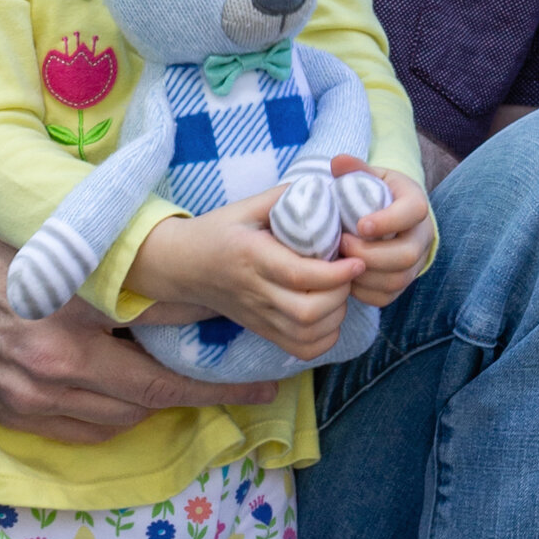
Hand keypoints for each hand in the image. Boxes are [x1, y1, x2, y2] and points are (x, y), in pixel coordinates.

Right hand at [0, 192, 284, 435]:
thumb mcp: (45, 228)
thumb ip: (108, 250)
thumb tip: (178, 252)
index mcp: (68, 310)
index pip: (165, 324)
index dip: (217, 328)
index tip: (259, 333)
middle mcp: (53, 364)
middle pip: (155, 387)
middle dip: (209, 388)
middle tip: (256, 385)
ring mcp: (30, 397)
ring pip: (124, 415)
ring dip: (164, 403)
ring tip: (201, 388)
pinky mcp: (11, 412)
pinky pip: (84, 430)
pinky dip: (118, 416)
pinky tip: (138, 398)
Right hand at [130, 188, 363, 363]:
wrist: (181, 266)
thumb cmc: (218, 232)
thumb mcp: (245, 207)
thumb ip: (284, 197)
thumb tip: (325, 189)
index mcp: (252, 256)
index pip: (298, 274)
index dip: (335, 272)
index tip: (357, 259)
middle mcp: (255, 292)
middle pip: (306, 312)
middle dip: (340, 295)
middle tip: (349, 273)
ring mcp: (259, 316)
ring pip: (306, 334)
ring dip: (336, 316)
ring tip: (340, 291)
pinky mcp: (262, 330)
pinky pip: (301, 350)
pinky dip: (324, 338)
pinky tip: (329, 315)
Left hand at [341, 170, 432, 306]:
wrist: (387, 216)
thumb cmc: (374, 194)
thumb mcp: (369, 177)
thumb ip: (355, 169)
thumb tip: (338, 162)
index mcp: (416, 204)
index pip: (413, 213)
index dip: (388, 221)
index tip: (359, 224)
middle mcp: (422, 237)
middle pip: (406, 255)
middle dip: (370, 254)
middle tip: (342, 245)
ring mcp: (415, 264)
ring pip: (397, 280)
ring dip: (364, 275)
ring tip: (340, 262)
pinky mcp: (402, 283)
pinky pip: (386, 297)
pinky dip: (362, 291)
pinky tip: (345, 278)